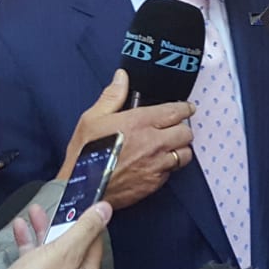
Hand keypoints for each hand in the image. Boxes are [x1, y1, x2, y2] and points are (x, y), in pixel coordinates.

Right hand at [0, 201, 111, 268]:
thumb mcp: (64, 251)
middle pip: (73, 244)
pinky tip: (20, 227)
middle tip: (58, 205)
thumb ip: (85, 228)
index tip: (82, 203)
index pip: (95, 242)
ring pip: (51, 249)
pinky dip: (28, 241)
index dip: (89, 220)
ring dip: (43, 228)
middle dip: (62, 222)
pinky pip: (34, 257)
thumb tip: (105, 210)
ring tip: (35, 211)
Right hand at [56, 70, 194, 209]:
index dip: (184, 108)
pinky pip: (172, 172)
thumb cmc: (84, 155)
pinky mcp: (154, 184)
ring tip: (169, 146)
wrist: (81, 191)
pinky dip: (169, 167)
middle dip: (182, 129)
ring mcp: (155, 165)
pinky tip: (157, 163)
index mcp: (139, 123)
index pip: (175, 112)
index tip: (187, 107)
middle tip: (174, 128)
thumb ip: (112, 96)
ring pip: (185, 154)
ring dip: (179, 149)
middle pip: (186, 133)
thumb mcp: (92, 119)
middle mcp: (152, 143)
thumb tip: (121, 77)